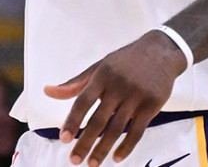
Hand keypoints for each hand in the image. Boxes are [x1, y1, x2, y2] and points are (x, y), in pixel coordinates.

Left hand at [44, 31, 185, 164]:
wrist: (160, 51)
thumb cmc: (124, 61)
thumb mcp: (99, 67)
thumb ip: (75, 83)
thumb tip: (47, 92)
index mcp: (102, 75)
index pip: (83, 101)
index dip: (72, 120)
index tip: (63, 138)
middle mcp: (118, 86)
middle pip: (99, 119)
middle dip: (85, 142)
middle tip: (74, 160)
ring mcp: (136, 96)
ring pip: (117, 128)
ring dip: (103, 149)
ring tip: (92, 163)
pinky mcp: (152, 105)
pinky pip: (137, 131)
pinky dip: (127, 146)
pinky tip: (116, 158)